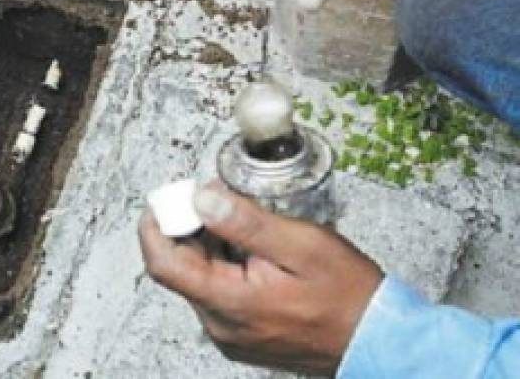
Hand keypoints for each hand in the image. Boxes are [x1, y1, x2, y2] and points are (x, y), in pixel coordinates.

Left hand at [140, 183, 382, 375]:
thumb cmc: (349, 297)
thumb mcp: (302, 246)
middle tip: (214, 199)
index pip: (163, 263)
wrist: (382, 342)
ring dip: (211, 245)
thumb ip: (247, 223)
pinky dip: (225, 265)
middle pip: (180, 267)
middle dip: (189, 228)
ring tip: (243, 224)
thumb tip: (202, 199)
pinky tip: (253, 251)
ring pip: (200, 278)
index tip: (170, 196)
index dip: (156, 224)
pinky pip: (218, 292)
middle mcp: (221, 326)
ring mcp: (231, 334)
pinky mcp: (243, 335)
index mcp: (228, 304)